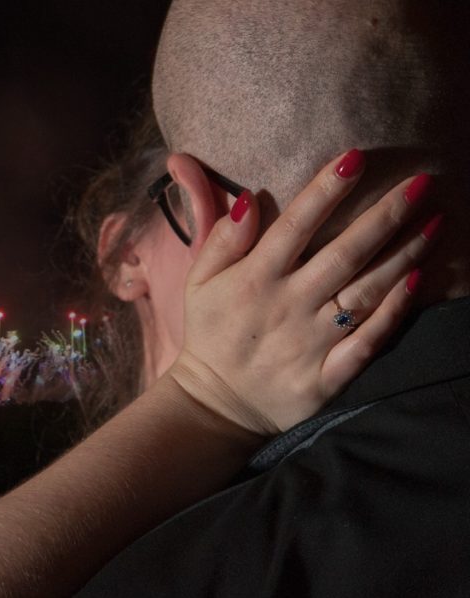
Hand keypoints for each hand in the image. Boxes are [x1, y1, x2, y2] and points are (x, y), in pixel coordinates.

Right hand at [167, 149, 439, 434]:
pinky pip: (369, 340)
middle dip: (385, 215)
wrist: (216, 403)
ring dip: (403, 254)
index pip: (295, 225)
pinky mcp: (328, 375)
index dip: (325, 190)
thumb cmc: (211, 332)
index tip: (355, 157)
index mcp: (255, 279)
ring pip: (366, 292)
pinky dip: (394, 312)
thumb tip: (247, 200)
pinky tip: (418, 281)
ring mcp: (311, 341)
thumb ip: (221, 240)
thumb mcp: (199, 283)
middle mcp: (288, 305)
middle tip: (422, 183)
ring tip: (435, 222)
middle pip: (345, 253)